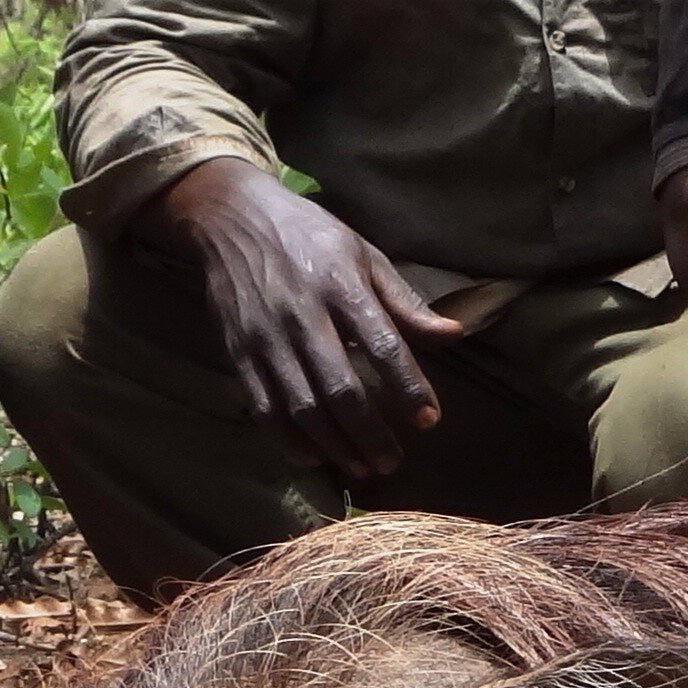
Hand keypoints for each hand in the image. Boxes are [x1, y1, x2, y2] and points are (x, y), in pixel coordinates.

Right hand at [148, 161, 460, 480]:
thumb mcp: (364, 254)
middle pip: (340, 389)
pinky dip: (289, 440)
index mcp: (341, 285)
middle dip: (370, 433)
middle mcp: (302, 314)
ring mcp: (265, 337)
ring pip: (301, 407)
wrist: (231, 218)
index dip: (408, 386)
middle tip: (393, 462)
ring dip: (335, 446)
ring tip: (363, 468)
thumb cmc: (310, 235)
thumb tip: (455, 334)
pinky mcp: (238, 352)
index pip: (382, 344)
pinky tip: (315, 457)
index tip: (430, 420)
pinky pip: (265, 407)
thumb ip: (405, 301)